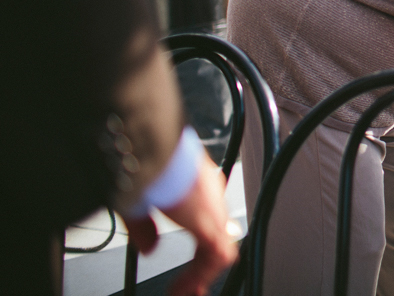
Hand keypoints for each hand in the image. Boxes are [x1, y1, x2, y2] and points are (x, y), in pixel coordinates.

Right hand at [122, 154, 237, 295]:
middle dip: (203, 268)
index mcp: (196, 188)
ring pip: (219, 249)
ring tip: (184, 292)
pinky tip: (184, 287)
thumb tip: (148, 246)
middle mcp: (210, 196)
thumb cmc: (142, 163)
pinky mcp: (208, 220)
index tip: (188, 271)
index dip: (198, 251)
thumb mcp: (137, 201)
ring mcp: (212, 208)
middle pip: (216, 239)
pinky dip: (202, 274)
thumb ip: (144, 228)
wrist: (149, 149)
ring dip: (201, 274)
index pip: (207, 224)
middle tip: (190, 289)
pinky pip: (217, 255)